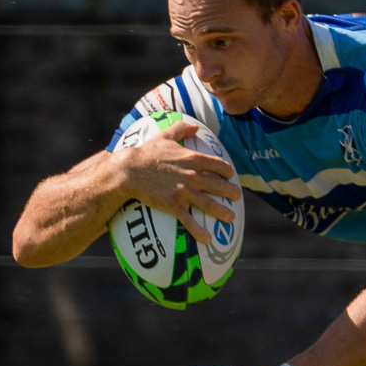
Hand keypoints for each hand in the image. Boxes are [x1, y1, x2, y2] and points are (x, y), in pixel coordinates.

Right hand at [118, 119, 240, 244]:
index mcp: (193, 159)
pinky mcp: (174, 205)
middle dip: (231, 192)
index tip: (231, 176)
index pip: (218, 165)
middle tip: (237, 197)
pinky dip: (200, 232)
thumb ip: (181, 129)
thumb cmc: (145, 153)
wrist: (128, 171)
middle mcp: (193, 176)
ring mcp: (184, 192)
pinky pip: (190, 221)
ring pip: (209, 204)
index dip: (227, 171)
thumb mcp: (164, 136)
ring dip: (223, 212)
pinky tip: (207, 240)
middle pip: (219, 185)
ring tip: (231, 218)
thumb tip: (195, 126)